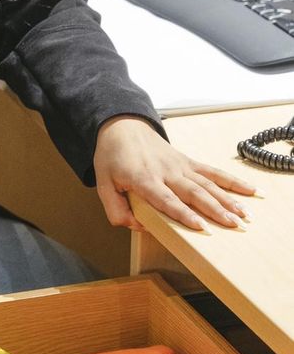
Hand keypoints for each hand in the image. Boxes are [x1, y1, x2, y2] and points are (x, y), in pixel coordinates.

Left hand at [93, 115, 256, 233]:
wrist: (122, 126)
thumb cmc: (112, 157)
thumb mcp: (104, 185)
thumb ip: (116, 209)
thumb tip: (138, 226)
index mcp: (143, 178)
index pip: (166, 199)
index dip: (183, 213)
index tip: (200, 226)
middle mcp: (166, 171)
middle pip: (193, 192)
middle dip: (214, 209)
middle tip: (232, 225)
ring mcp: (180, 166)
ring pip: (208, 183)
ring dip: (227, 199)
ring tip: (244, 214)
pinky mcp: (188, 162)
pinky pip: (212, 172)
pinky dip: (231, 181)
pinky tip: (249, 191)